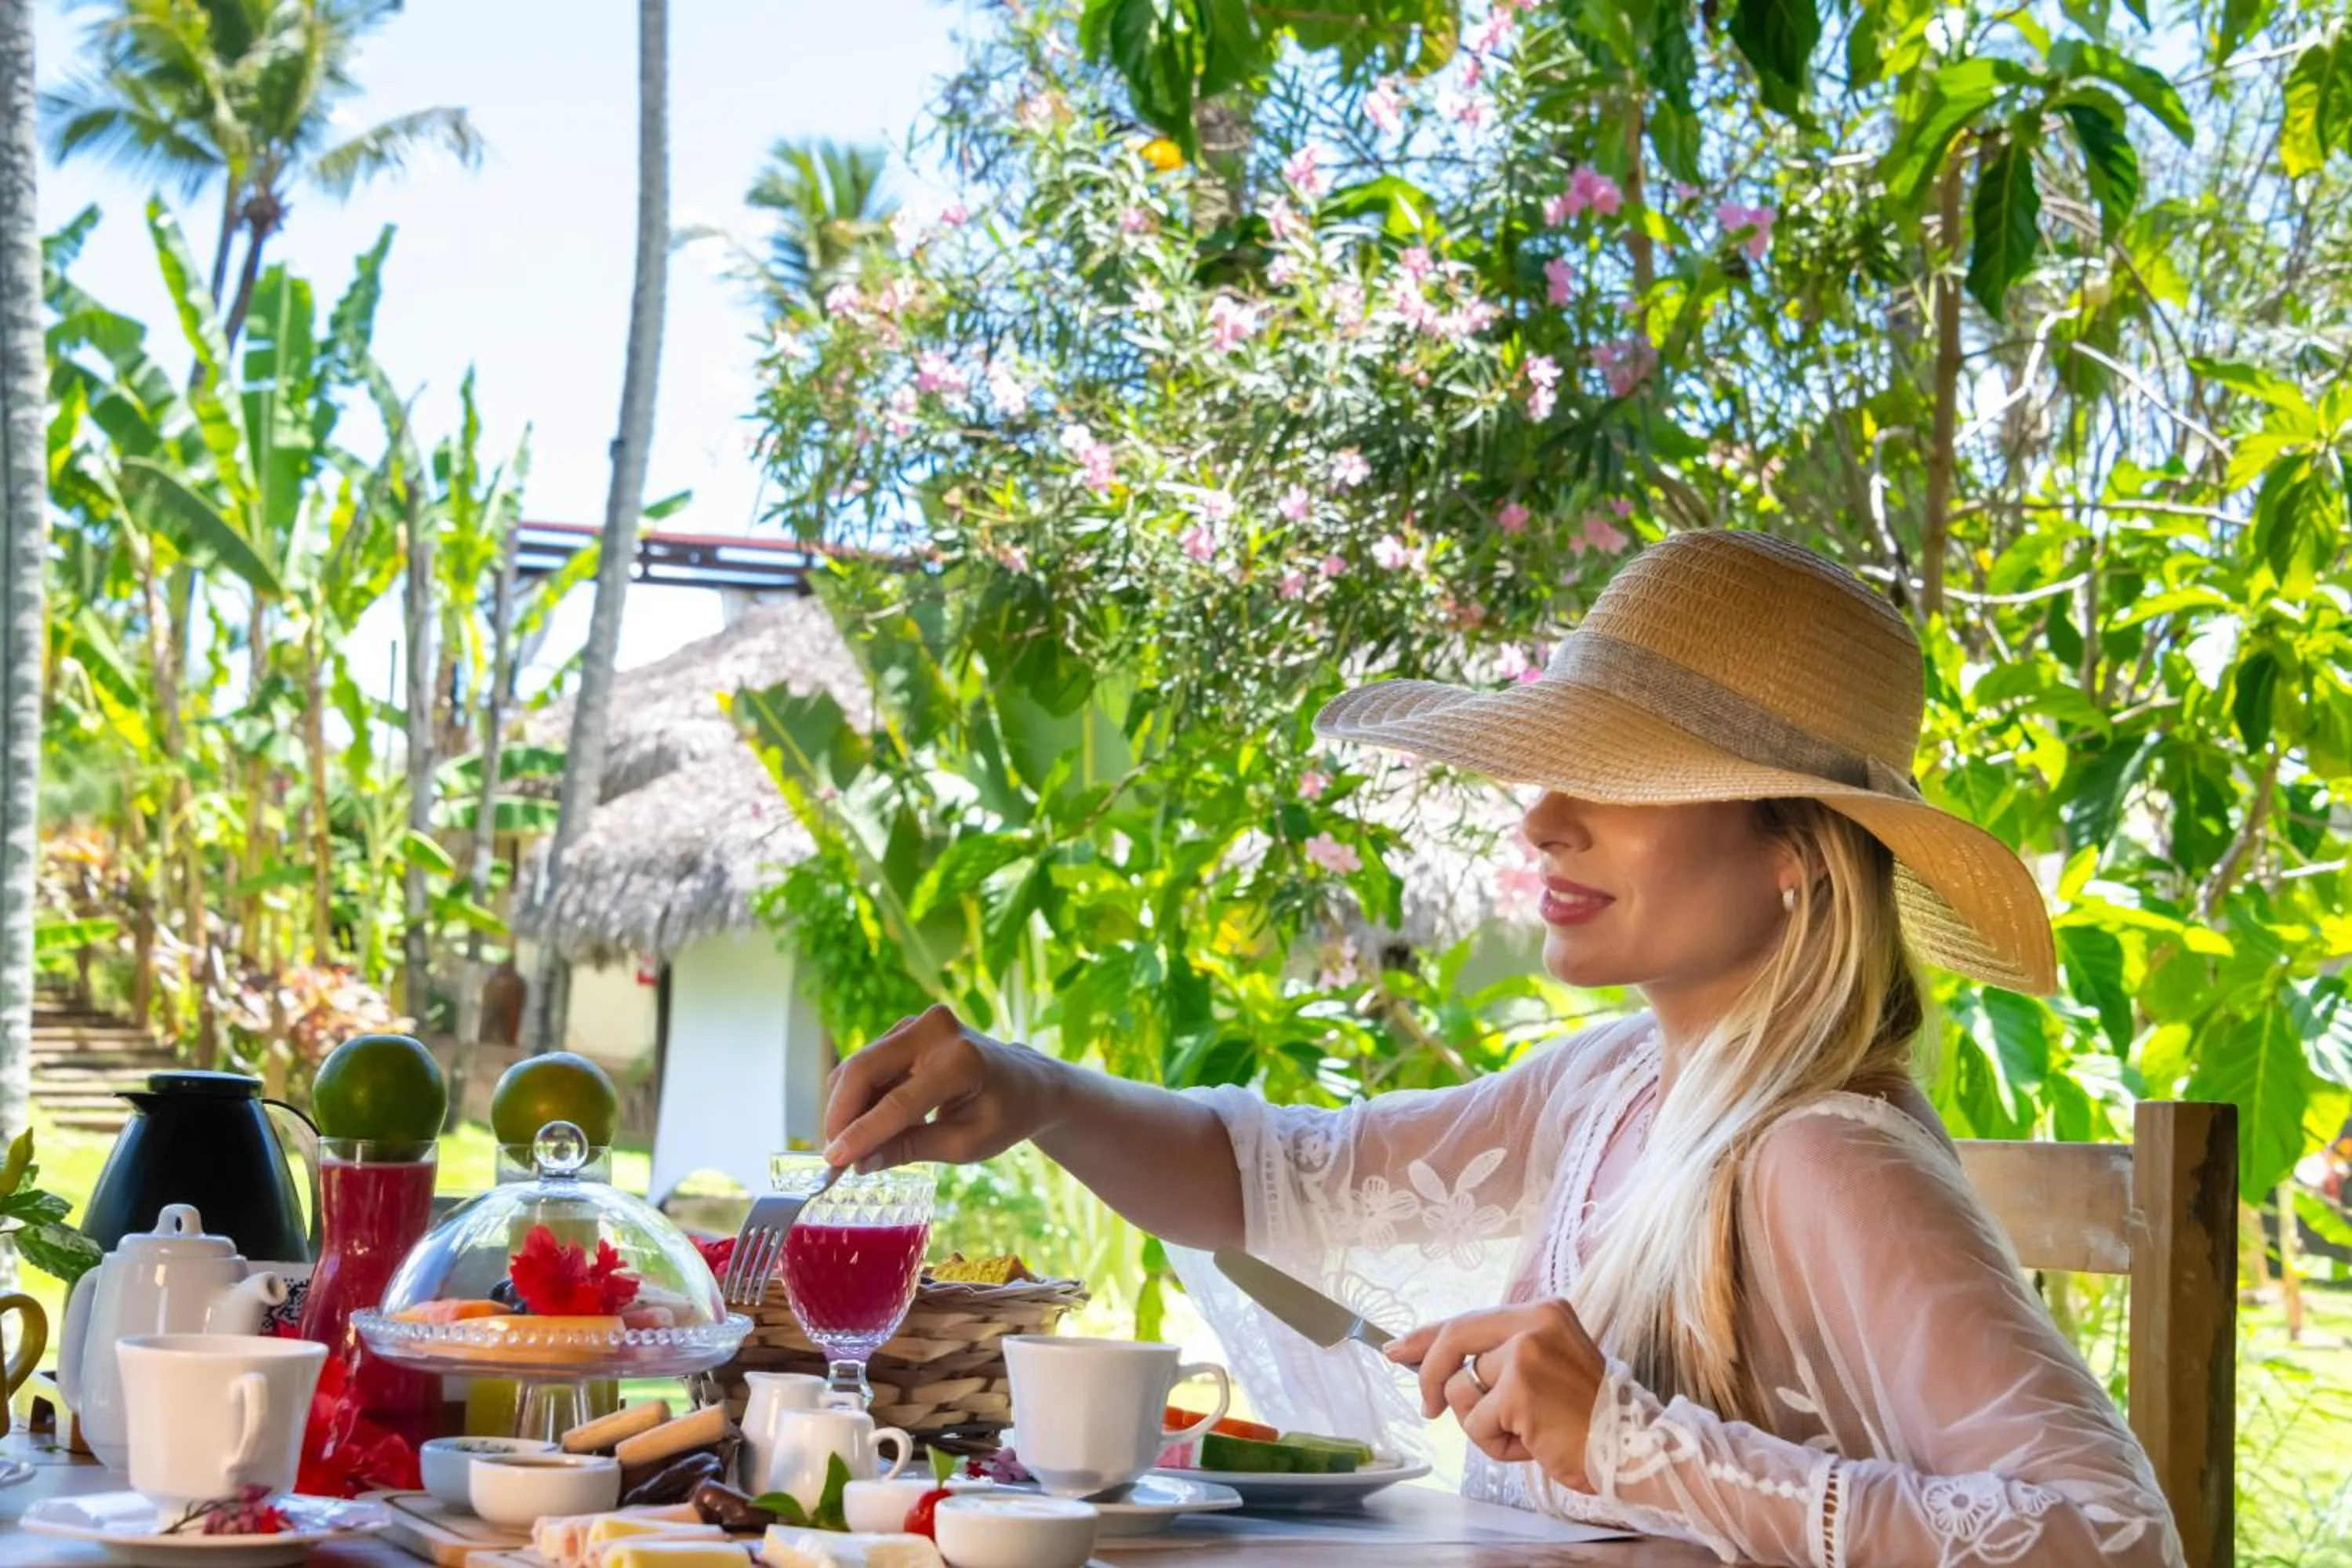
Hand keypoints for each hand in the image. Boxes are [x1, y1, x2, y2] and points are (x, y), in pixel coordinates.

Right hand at [822, 1004, 1062, 1171]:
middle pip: (864, 1070)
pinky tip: (865, 1125)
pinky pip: (868, 1064)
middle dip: (840, 1115)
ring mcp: (918, 1023)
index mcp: (961, 1061)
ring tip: (848, 1146)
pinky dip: (858, 1096)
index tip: (833, 1164)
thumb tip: (859, 1163)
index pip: (898, 1102)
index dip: (862, 1134)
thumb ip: (912, 1149)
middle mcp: (936, 1030)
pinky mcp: (905, 1028)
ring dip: (845, 1108)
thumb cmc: (1003, 1115)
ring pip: (859, 1066)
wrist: (1026, 1081)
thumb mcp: (966, 1143)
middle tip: (831, 1156)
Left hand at [1384, 1299, 1607, 1489]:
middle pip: (1455, 1339)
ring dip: (1483, 1423)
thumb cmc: (1586, 1419)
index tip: (1398, 1348)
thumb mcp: (1546, 1370)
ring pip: (1465, 1390)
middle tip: (1428, 1408)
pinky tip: (1531, 1445)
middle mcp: (1534, 1321)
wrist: (1631, 1450)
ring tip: (1525, 1433)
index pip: (1471, 1318)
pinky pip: (1477, 1422)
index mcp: (1543, 1311)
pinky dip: (1496, 1444)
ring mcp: (1526, 1353)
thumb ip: (1501, 1359)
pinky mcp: (1519, 1389)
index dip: (1428, 1335)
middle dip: (1430, 1374)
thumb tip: (1440, 1369)